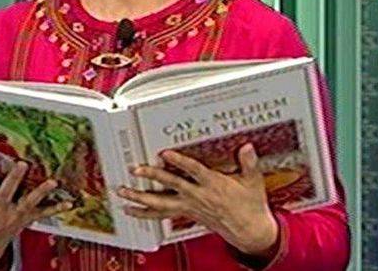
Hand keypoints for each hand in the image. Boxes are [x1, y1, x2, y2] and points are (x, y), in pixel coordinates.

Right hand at [0, 149, 73, 263]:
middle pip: (7, 191)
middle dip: (15, 178)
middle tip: (22, 164)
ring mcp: (12, 214)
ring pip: (28, 201)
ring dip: (40, 191)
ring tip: (51, 182)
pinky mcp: (23, 219)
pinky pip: (41, 214)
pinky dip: (55, 209)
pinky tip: (68, 203)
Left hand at [118, 143, 278, 255]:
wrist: (248, 230)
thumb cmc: (249, 204)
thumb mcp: (253, 181)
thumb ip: (249, 163)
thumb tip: (247, 147)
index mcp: (213, 185)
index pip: (193, 171)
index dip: (179, 162)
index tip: (165, 154)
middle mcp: (198, 196)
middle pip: (171, 186)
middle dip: (153, 177)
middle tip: (136, 170)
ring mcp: (190, 206)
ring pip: (161, 203)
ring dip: (140, 198)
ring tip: (124, 193)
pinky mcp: (186, 213)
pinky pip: (162, 214)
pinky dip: (145, 213)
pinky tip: (131, 210)